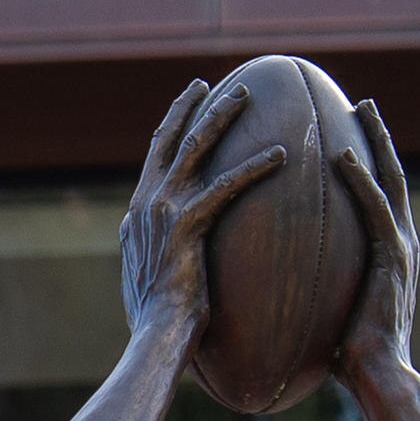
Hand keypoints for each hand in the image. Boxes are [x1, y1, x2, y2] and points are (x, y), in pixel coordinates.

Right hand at [118, 74, 284, 345]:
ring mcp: (163, 209)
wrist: (156, 337)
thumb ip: (156, 260)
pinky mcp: (186, 224)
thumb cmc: (161, 325)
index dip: (169, 129)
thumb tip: (164, 262)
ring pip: (195, 147)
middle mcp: (146, 203)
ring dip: (221, 115)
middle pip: (169, 139)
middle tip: (208, 83)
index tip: (185, 107)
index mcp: (138, 215)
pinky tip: (281, 155)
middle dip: (189, 106)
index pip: (154, 159)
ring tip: (246, 95)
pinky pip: (226, 185)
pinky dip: (254, 167)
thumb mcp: (150, 284)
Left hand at [336, 97, 419, 391]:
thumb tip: (281, 285)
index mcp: (389, 253)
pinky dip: (362, 178)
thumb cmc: (349, 358)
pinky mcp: (393, 257)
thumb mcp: (331, 311)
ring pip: (391, 181)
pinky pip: (376, 208)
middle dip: (380, 137)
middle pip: (392, 176)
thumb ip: (318, 288)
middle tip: (364, 103)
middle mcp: (401, 243)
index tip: (352, 132)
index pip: (381, 197)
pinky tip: (343, 153)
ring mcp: (401, 248)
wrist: (378, 377)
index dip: (370, 163)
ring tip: (362, 109)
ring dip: (377, 142)